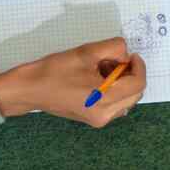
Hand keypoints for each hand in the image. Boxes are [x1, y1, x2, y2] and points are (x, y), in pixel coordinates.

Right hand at [0, 38, 145, 127]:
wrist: (29, 89)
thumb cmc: (55, 70)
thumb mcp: (86, 52)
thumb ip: (113, 48)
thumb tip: (125, 55)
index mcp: (104, 99)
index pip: (137, 84)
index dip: (139, 66)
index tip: (130, 55)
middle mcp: (105, 115)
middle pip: (135, 94)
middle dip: (130, 74)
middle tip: (114, 60)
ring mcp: (99, 120)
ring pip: (127, 100)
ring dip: (122, 83)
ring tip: (102, 69)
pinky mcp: (93, 120)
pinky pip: (115, 105)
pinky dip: (114, 91)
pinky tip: (97, 80)